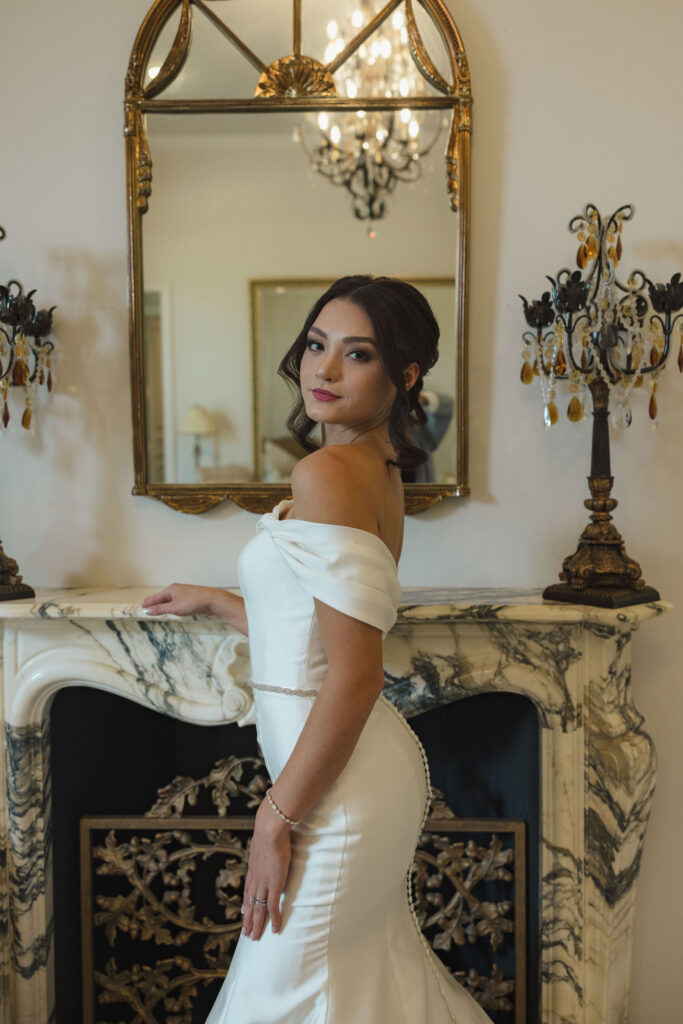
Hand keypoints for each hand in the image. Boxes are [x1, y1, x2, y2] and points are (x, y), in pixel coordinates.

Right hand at [141, 583, 214, 616]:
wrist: (212, 600)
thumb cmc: (194, 602)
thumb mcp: (174, 608)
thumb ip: (160, 609)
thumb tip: (148, 610)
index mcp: (171, 589)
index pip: (157, 597)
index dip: (149, 602)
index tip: (142, 605)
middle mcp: (177, 590)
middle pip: (163, 597)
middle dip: (155, 601)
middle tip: (146, 604)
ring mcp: (184, 594)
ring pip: (171, 600)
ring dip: (163, 604)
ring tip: (157, 607)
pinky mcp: (190, 599)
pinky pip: (177, 602)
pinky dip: (172, 605)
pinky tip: (172, 608)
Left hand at [241, 800, 291, 939]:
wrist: (270, 830)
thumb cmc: (270, 831)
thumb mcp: (264, 841)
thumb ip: (265, 847)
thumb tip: (269, 844)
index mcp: (253, 870)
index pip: (247, 891)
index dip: (245, 904)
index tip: (243, 913)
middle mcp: (255, 879)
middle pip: (249, 904)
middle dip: (247, 920)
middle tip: (245, 934)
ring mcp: (263, 884)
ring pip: (257, 910)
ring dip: (256, 924)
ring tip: (253, 937)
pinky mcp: (274, 885)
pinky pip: (273, 908)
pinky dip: (274, 920)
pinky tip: (274, 930)